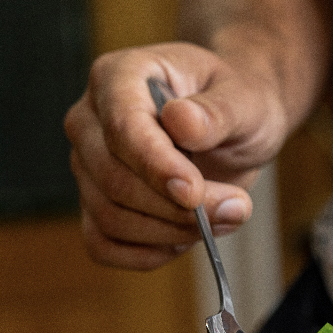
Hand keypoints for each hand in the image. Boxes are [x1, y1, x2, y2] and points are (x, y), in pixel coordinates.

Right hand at [63, 41, 289, 269]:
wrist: (234, 125)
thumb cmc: (235, 103)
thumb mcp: (245, 99)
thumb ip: (217, 111)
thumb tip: (181, 122)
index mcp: (118, 77)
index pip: (122, 128)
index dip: (156, 166)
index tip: (195, 193)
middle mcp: (90, 120)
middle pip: (113, 180)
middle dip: (176, 208)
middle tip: (235, 208)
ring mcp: (87, 165)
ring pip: (109, 217)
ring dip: (171, 232)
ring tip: (223, 217)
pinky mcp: (95, 203)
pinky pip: (103, 245)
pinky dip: (146, 254)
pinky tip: (184, 240)